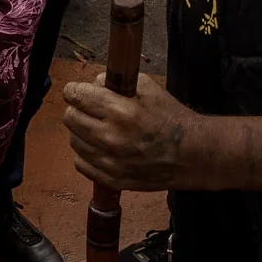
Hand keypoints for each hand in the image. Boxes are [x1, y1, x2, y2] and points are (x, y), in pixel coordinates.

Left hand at [63, 73, 198, 191]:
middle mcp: (112, 138)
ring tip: (100, 128)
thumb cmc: (171, 118)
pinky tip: (102, 147)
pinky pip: (80, 163)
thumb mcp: (147, 87)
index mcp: (121, 111)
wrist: (191, 155)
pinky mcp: (111, 179)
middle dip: (77, 109)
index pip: (76, 96)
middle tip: (90, 109)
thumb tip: (91, 84)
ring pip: (73, 140)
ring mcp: (110, 162)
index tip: (76, 91)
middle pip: (70, 118)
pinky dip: (87, 153)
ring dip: (82, 132)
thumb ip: (115, 82)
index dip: (74, 90)